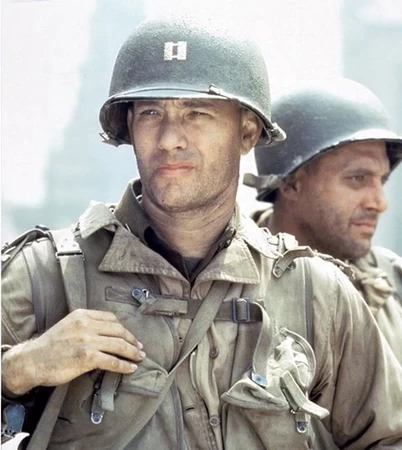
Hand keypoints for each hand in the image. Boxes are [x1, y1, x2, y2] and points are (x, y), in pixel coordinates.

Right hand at [2, 309, 144, 394]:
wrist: (32, 361)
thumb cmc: (50, 345)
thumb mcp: (69, 325)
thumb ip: (87, 324)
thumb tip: (108, 333)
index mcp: (82, 315)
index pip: (111, 318)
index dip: (124, 328)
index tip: (131, 336)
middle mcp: (86, 325)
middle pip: (118, 330)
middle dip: (132, 340)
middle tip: (140, 348)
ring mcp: (87, 340)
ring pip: (118, 345)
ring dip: (132, 352)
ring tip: (139, 357)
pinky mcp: (87, 357)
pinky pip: (112, 361)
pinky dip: (124, 365)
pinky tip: (130, 368)